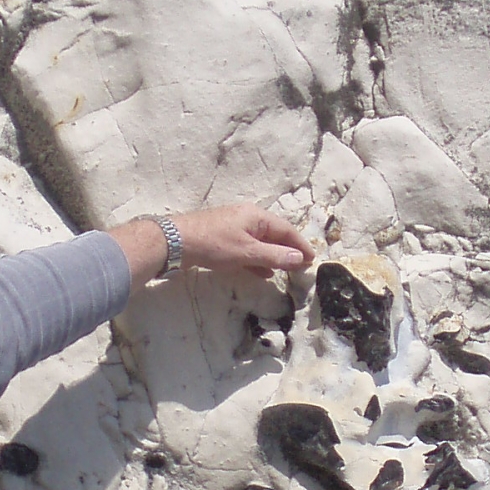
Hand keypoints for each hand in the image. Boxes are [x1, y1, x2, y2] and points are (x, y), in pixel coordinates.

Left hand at [112, 204, 313, 284]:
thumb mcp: (247, 252)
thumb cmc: (214, 244)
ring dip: (274, 256)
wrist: (176, 241)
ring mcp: (234, 229)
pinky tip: (263, 272)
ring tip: (287, 271)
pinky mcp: (223, 240)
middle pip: (275, 235)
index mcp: (257, 216)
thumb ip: (274, 256)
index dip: (300, 245)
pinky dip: (258, 260)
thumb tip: (298, 258)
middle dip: (289, 250)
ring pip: (261, 243)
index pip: (286, 230)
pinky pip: (248, 249)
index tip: (312, 259)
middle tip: (302, 266)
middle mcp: (248, 219)